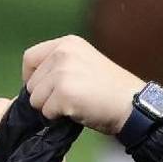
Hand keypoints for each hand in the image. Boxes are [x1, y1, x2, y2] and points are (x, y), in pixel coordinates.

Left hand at [23, 35, 145, 135]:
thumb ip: (60, 65)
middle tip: (68, 100)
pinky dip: (58, 118)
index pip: (30, 58)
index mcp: (67, 43)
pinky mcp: (63, 92)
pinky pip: (46, 112)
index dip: (31, 77)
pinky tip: (77, 111)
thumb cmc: (110, 89)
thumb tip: (33, 84)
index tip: (42, 89)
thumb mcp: (84, 63)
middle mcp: (62, 53)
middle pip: (31, 83)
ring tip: (74, 105)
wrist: (132, 104)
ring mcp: (62, 72)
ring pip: (35, 100)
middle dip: (43, 97)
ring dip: (50, 108)